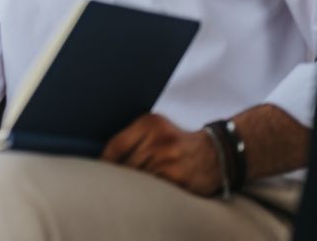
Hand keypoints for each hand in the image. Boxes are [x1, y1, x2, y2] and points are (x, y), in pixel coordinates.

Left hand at [102, 114, 221, 196]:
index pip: (116, 145)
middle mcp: (158, 139)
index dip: (105, 162)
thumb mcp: (155, 128)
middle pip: (126, 165)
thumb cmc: (177, 142)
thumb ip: (132, 138)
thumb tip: (103, 159)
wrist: (217, 152)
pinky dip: (149, 193)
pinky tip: (150, 192)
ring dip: (133, 186)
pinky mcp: (178, 178)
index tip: (99, 171)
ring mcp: (169, 159)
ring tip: (132, 188)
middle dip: (120, 176)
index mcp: (149, 123)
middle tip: (113, 184)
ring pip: (138, 179)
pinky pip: (154, 190)